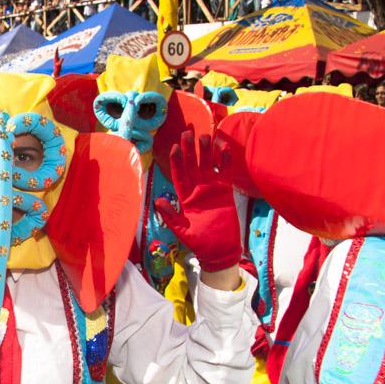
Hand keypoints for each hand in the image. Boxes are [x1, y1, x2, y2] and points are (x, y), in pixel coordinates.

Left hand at [155, 131, 241, 271]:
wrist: (220, 250)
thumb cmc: (200, 242)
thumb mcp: (182, 230)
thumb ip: (171, 216)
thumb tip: (158, 201)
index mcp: (185, 197)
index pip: (179, 175)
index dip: (177, 161)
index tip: (174, 147)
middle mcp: (197, 189)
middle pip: (192, 165)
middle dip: (190, 150)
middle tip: (188, 132)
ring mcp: (212, 189)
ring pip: (208, 166)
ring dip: (206, 152)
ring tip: (205, 136)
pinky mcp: (226, 192)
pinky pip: (225, 173)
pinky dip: (225, 161)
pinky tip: (224, 147)